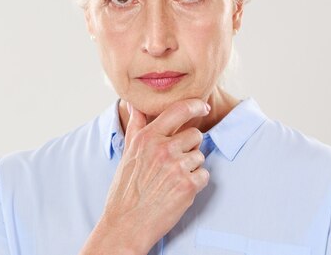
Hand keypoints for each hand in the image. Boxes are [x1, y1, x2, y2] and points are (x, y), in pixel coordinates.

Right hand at [80, 99, 210, 254]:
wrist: (126, 225)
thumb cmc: (125, 190)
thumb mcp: (127, 154)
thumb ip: (136, 127)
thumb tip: (134, 105)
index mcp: (147, 138)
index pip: (178, 110)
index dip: (195, 106)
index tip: (203, 107)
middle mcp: (163, 148)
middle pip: (195, 135)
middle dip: (190, 147)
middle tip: (173, 163)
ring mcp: (177, 166)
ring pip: (200, 156)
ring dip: (191, 167)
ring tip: (171, 180)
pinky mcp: (188, 185)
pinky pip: (204, 175)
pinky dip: (196, 183)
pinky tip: (178, 190)